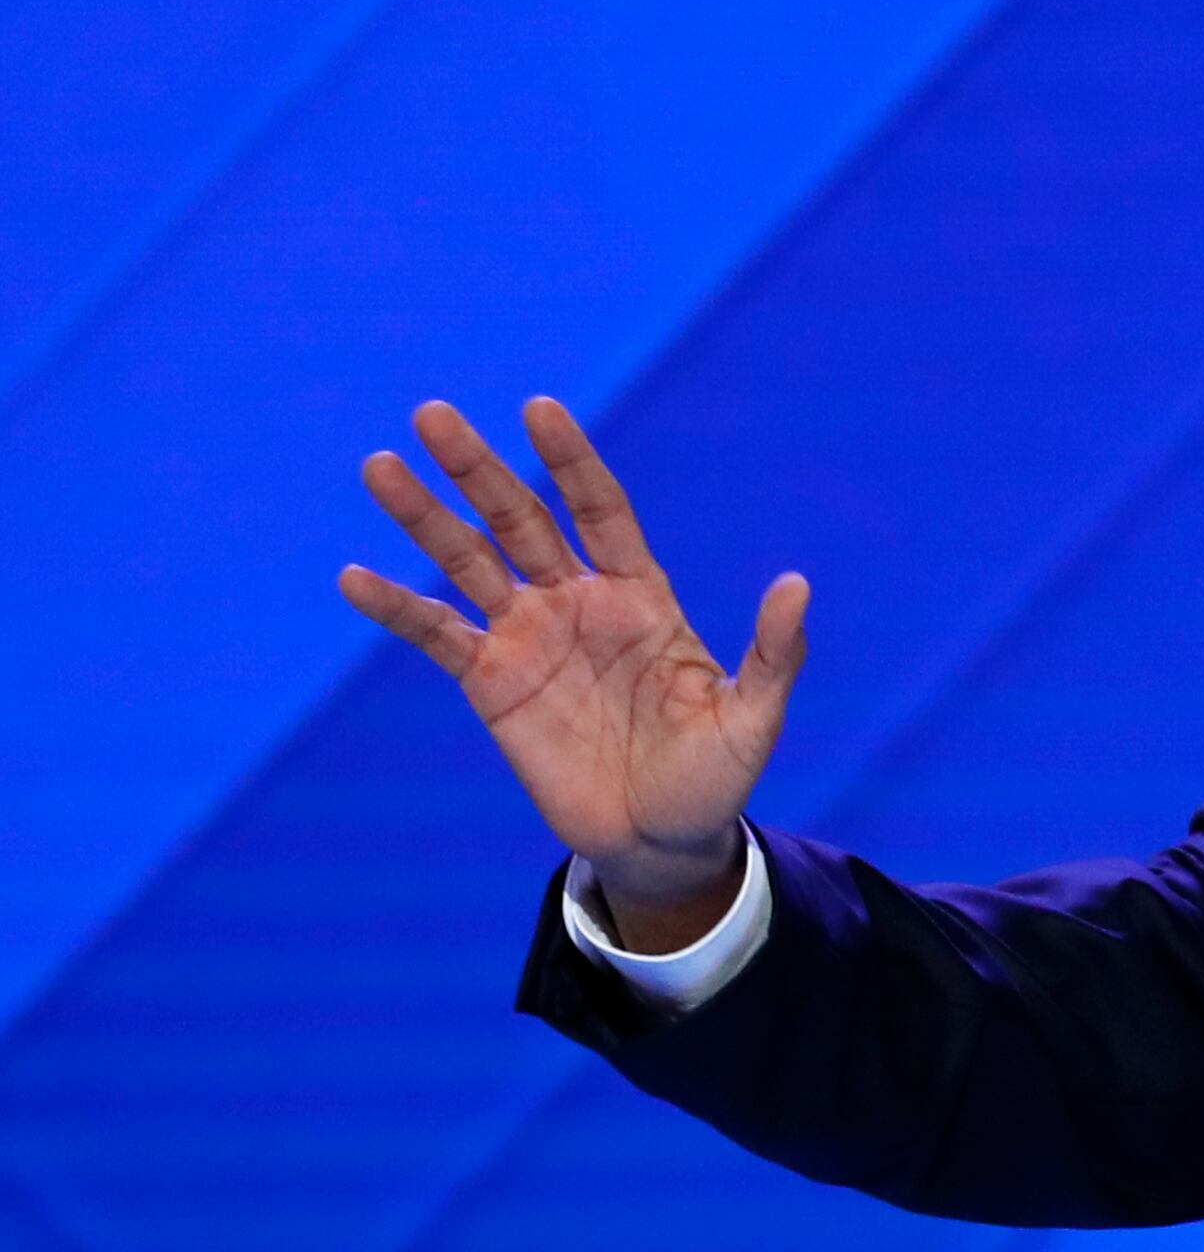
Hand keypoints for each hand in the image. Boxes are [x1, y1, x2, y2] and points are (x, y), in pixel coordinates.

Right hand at [338, 398, 805, 942]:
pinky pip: (436, 635)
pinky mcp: (492, 683)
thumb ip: (775, 653)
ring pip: (468, 561)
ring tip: (381, 467)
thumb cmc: (714, 778)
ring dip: (423, 516)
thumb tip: (799, 584)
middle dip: (478, 468)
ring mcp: (529, 638)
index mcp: (640, 597)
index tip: (539, 410)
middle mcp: (577, 602)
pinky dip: (397, 608)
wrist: (662, 841)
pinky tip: (354, 577)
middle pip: (519, 518)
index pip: (599, 509)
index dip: (570, 462)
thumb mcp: (752, 718)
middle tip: (433, 414)